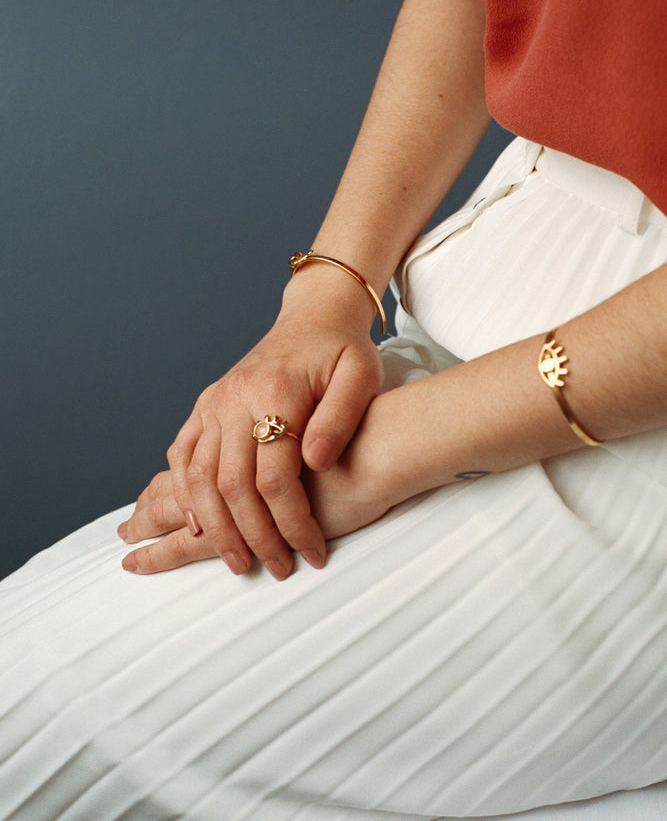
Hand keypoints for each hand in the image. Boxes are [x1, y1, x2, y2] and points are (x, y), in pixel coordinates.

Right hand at [119, 271, 383, 578]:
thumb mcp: (361, 375)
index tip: (312, 552)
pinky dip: (186, 494)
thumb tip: (316, 462)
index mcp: (275, 392)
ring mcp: (214, 401)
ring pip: (199, 477)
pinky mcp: (205, 405)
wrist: (313, 318)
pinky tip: (200, 524)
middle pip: (232, 485)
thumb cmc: (343, 351)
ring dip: (216, 527)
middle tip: (277, 568)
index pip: (274, 477)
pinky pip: (182, 455)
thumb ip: (341, 416)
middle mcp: (234, 397)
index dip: (292, 522)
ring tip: (239, 561)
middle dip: (254, 536)